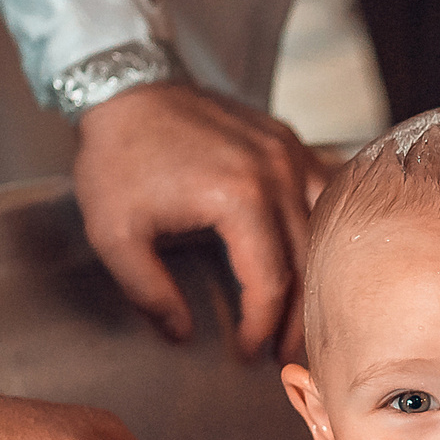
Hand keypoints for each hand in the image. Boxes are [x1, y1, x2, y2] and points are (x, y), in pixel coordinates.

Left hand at [73, 83, 325, 362]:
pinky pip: (323, 191)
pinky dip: (324, 228)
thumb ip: (148, 292)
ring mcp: (287, 153)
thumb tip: (180, 334)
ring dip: (318, 276)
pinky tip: (317, 255)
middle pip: (308, 262)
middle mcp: (276, 174)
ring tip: (305, 313)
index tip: (249, 352)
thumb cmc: (117, 158)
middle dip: (298, 315)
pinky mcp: (286, 141)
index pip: (270, 282)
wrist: (125, 86)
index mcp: (239, 199)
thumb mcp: (114, 234)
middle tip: (286, 353)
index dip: (263, 327)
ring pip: (324, 229)